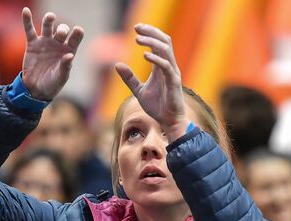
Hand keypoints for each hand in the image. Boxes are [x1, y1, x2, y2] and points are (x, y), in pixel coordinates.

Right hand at [21, 7, 83, 99]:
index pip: (75, 39)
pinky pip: (29, 30)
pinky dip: (27, 20)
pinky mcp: (32, 44)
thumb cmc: (52, 84)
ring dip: (49, 20)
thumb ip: (65, 66)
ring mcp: (45, 42)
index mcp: (68, 51)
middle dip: (62, 30)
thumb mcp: (61, 78)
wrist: (35, 89)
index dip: (77, 34)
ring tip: (50, 17)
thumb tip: (69, 55)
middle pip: (62, 31)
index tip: (78, 30)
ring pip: (48, 26)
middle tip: (61, 34)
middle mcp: (58, 44)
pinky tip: (26, 11)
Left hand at [115, 24, 188, 141]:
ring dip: (152, 42)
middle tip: (137, 28)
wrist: (168, 122)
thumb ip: (129, 78)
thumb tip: (116, 64)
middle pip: (164, 42)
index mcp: (161, 67)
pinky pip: (166, 67)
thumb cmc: (157, 107)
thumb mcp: (139, 91)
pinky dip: (156, 59)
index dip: (149, 34)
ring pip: (166, 50)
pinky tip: (144, 55)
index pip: (158, 44)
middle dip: (151, 32)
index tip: (136, 28)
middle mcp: (169, 67)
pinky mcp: (174, 83)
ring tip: (138, 39)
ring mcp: (172, 74)